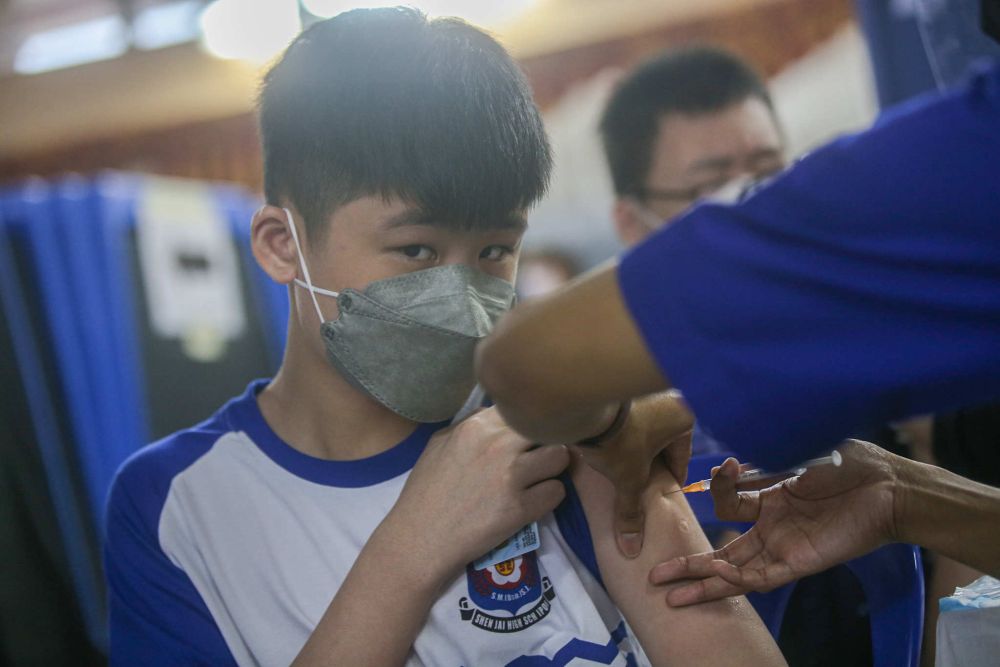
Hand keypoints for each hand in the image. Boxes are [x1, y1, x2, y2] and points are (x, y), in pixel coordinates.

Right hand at [387, 408, 569, 576]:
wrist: (420, 539)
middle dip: (547, 441)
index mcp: (477, 427)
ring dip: (554, 468)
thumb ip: (470, 423)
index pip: (523, 409)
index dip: (530, 422)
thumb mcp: (439, 443)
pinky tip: (535, 501)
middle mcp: (498, 446)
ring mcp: (511, 477)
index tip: (528, 435)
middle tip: (540, 456)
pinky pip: (557, 492)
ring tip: (541, 478)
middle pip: (548, 428)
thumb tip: (497, 413)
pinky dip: (549, 497)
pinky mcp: (521, 508)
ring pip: (560, 457)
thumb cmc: (425, 491)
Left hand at [575, 391, 693, 557]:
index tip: (660, 495)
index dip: (670, 481)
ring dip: (635, 445)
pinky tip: (607, 444)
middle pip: (663, 441)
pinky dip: (621, 430)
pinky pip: (628, 415)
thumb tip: (632, 549)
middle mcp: (671, 397)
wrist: (583, 403)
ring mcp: (645, 389)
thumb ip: (631, 512)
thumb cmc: (619, 441)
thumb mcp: (628, 479)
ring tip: (620, 465)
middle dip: (651, 462)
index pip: (681, 458)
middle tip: (638, 482)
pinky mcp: (622, 386)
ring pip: (645, 427)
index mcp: (684, 417)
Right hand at [649, 440, 900, 605]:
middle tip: (655, 573)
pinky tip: (712, 574)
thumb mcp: (797, 454)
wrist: (888, 486)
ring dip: (702, 582)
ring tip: (670, 593)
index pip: (730, 506)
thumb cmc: (849, 463)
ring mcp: (783, 549)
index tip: (728, 468)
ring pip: (733, 573)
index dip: (721, 488)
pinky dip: (734, 578)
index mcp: (771, 500)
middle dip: (688, 563)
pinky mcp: (798, 564)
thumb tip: (732, 463)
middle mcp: (772, 529)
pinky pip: (759, 577)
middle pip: (720, 552)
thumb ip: (763, 464)